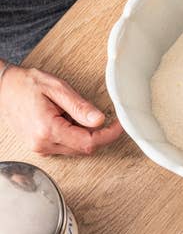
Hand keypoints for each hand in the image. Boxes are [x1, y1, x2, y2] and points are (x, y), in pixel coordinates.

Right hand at [0, 65, 122, 155]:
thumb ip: (79, 106)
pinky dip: (74, 135)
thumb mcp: (57, 88)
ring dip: (85, 134)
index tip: (120, 126)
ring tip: (73, 112)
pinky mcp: (40, 146)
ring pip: (76, 149)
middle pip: (84, 148)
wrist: (2, 88)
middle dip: (98, 134)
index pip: (89, 142)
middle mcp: (43, 144)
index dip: (108, 135)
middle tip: (102, 115)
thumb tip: (100, 120)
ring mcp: (40, 147)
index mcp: (48, 129)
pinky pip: (66, 146)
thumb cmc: (26, 84)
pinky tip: (66, 119)